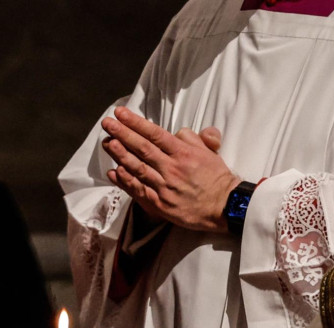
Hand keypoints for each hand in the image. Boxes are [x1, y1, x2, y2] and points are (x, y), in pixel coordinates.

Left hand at [101, 106, 239, 232]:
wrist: (226, 207)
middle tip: (107, 123)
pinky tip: (114, 171)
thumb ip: (194, 139)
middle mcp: (172, 169)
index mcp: (184, 154)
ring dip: (119, 154)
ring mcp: (165, 187)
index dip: (135, 122)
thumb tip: (179, 131)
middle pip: (142, 148)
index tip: (121, 113)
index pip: (155, 134)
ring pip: (137, 168)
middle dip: (122, 134)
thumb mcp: (211, 153)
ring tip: (107, 143)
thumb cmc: (218, 179)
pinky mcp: (161, 204)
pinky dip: (125, 180)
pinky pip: (139, 190)